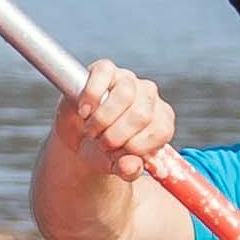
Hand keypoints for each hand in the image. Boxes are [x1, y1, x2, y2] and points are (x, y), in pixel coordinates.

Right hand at [48, 60, 179, 185]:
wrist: (77, 138)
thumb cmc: (103, 150)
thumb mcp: (116, 166)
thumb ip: (128, 170)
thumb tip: (131, 166)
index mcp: (162, 121)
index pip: (160, 132)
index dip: (134, 147)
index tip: (116, 154)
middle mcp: (150, 96)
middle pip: (141, 114)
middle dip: (114, 136)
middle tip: (101, 143)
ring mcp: (129, 79)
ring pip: (125, 95)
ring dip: (102, 120)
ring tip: (92, 130)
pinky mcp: (106, 69)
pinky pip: (104, 75)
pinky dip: (92, 96)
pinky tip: (85, 111)